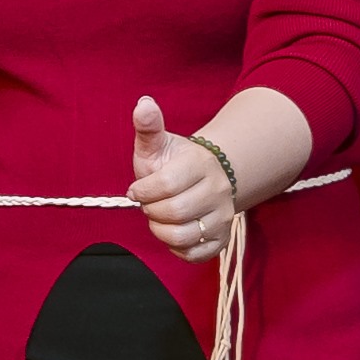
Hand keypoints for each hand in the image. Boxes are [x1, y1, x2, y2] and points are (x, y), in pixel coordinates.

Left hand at [127, 95, 245, 259]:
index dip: (143, 191)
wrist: (204, 178)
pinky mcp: (222, 239)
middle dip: (150, 210)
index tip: (137, 189)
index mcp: (200, 164)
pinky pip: (195, 255)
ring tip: (159, 217)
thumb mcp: (158, 143)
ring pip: (183, 236)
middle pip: (173, 213)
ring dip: (160, 231)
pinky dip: (176, 248)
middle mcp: (218, 191)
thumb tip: (143, 104)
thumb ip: (148, 126)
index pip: (166, 185)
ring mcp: (222, 217)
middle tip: (149, 203)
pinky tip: (173, 231)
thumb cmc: (173, 163)